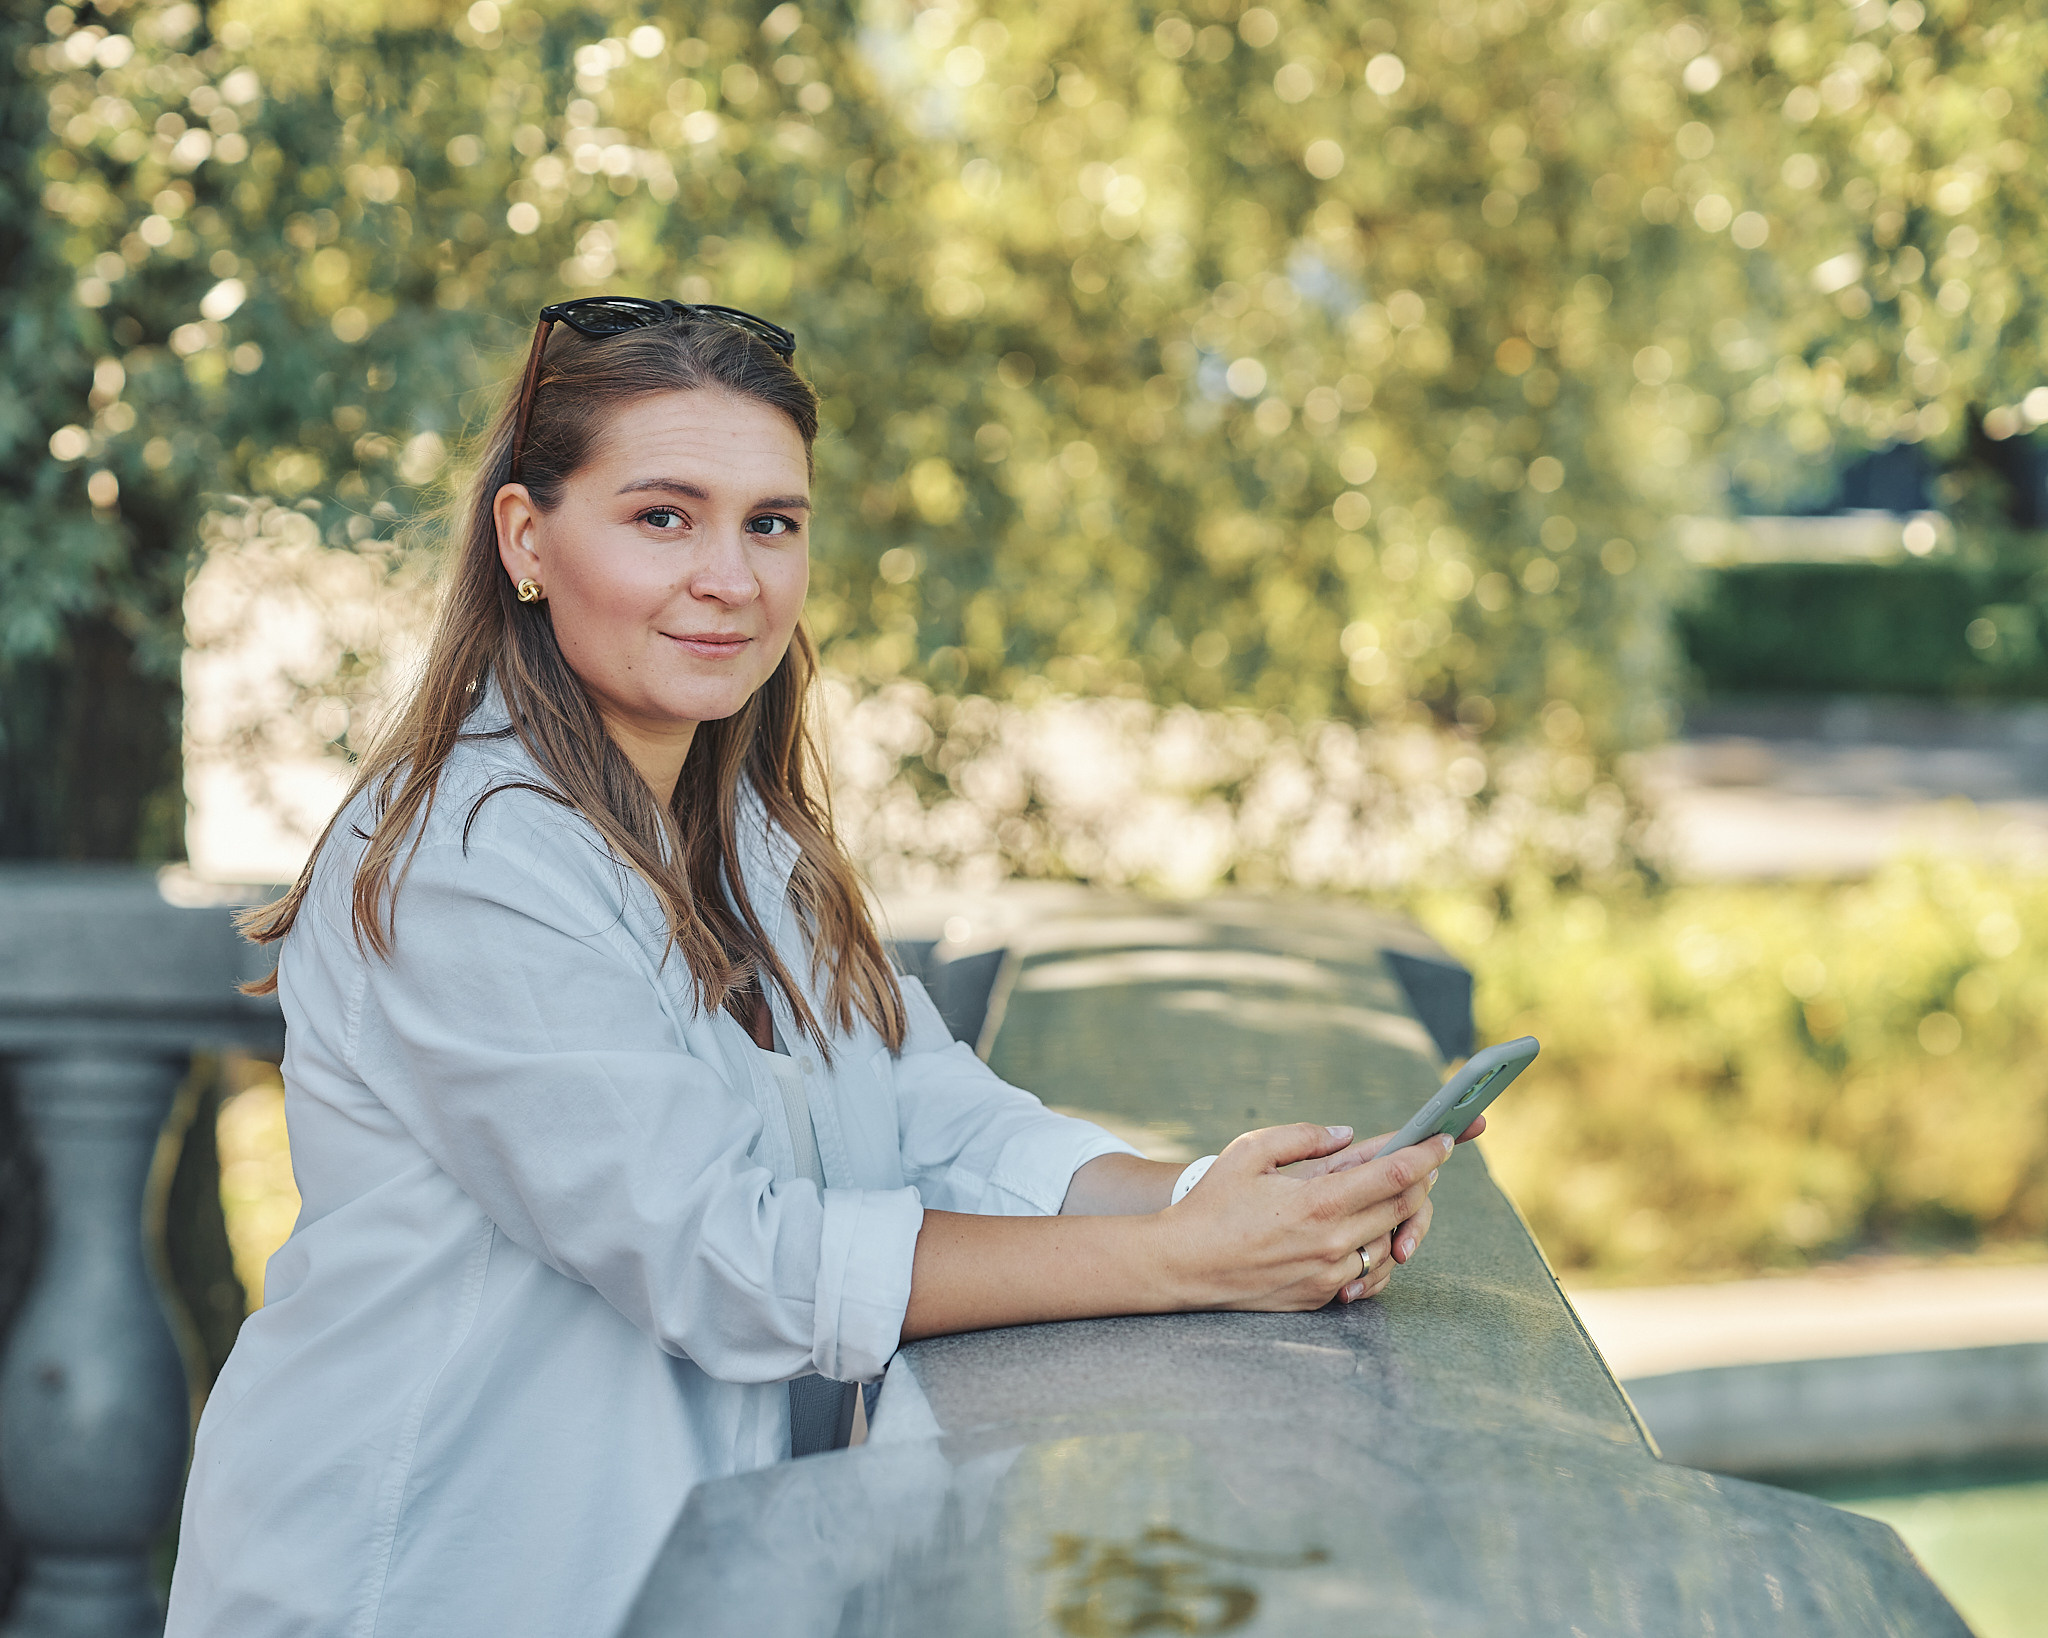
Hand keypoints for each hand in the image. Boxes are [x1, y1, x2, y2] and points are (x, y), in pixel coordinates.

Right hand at [1158, 1123, 1453, 1311]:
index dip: (1427, 1153)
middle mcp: (1333, 1243)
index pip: (1394, 1174)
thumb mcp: (1249, 1152)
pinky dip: (1380, 1251)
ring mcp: (1330, 1276)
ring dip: (1402, 1216)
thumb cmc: (1212, 1204)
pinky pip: (1371, 1274)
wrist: (1182, 1267)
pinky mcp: (1323, 1298)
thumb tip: (1347, 1134)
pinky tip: (1371, 1234)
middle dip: (1424, 1180)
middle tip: (1428, 1161)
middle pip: (1403, 1207)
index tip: (1446, 1139)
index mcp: (1318, 1202)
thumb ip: (1301, 1136)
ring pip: (1392, 1242)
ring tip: (1398, 1195)